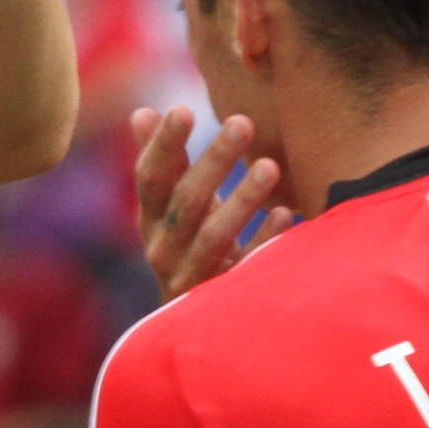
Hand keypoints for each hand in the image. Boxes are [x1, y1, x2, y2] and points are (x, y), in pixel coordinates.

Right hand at [131, 106, 287, 298]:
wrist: (196, 318)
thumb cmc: (188, 242)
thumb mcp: (171, 204)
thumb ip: (163, 161)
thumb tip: (143, 111)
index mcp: (149, 220)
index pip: (150, 178)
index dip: (163, 145)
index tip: (183, 109)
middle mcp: (162, 249)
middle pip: (185, 202)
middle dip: (214, 161)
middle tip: (243, 122)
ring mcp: (190, 277)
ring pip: (213, 236)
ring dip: (242, 200)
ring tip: (270, 166)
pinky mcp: (220, 300)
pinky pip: (244, 268)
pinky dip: (264, 240)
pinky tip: (286, 213)